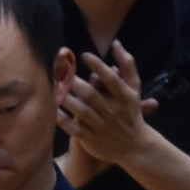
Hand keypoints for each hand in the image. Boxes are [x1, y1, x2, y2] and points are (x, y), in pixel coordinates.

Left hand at [54, 41, 152, 172]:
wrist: (136, 146)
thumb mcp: (134, 89)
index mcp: (124, 97)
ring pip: (82, 112)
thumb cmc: (132, 112)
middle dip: (75, 82)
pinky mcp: (92, 140)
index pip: (111, 79)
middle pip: (92, 95)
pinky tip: (54, 111)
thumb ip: (127, 65)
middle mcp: (113, 112)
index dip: (98, 66)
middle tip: (59, 70)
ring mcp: (102, 127)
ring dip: (67, 99)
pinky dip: (65, 121)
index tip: (84, 55)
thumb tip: (116, 43)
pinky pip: (76, 130)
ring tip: (53, 87)